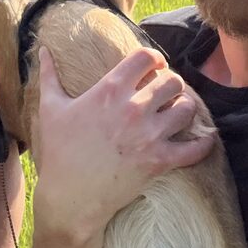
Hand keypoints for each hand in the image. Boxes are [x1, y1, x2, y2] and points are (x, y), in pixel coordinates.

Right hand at [31, 46, 213, 247]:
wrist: (70, 197)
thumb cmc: (59, 152)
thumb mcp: (51, 108)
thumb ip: (49, 75)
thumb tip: (43, 50)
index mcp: (110, 89)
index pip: (145, 57)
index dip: (154, 58)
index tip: (154, 65)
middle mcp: (133, 108)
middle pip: (173, 80)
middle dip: (171, 83)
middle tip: (166, 91)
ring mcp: (149, 135)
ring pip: (187, 108)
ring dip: (185, 107)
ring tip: (178, 111)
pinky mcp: (160, 161)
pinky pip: (195, 148)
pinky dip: (203, 143)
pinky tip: (204, 138)